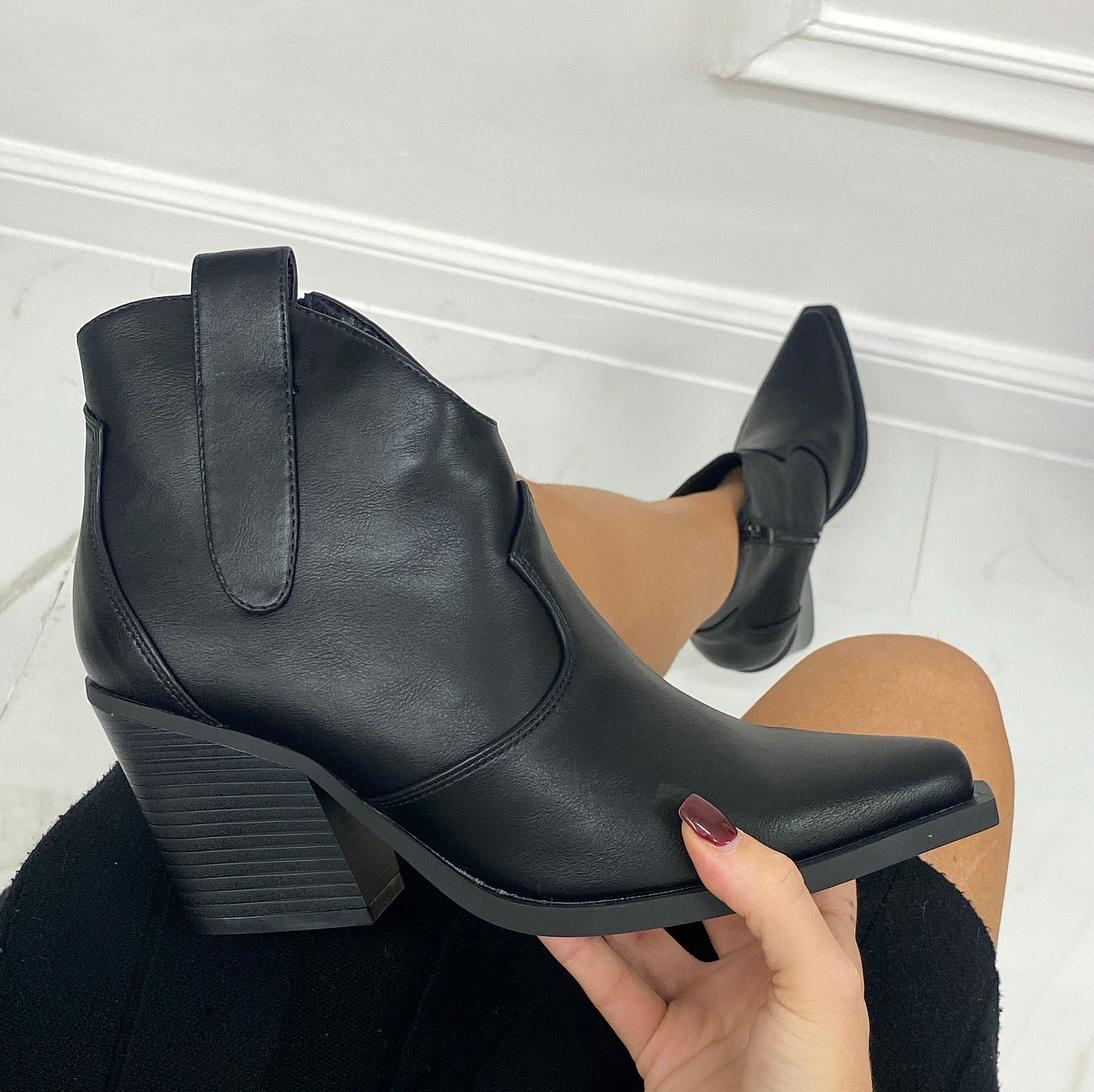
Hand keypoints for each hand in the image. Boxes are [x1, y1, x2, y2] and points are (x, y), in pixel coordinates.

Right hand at [541, 794, 870, 1091]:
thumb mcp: (818, 982)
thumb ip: (771, 896)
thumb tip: (708, 825)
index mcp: (815, 951)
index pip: (797, 870)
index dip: (764, 827)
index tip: (717, 783)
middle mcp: (760, 973)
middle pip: (710, 894)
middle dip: (676, 855)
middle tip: (637, 804)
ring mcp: (707, 1008)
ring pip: (652, 935)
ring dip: (619, 898)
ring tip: (587, 848)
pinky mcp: (661, 1045)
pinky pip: (612, 985)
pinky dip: (580, 950)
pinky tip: (554, 916)